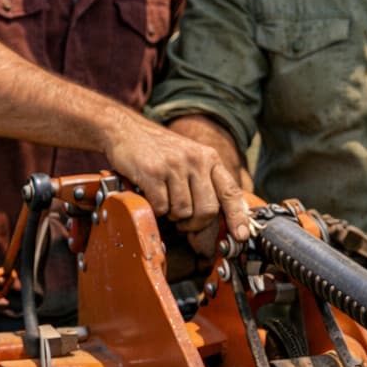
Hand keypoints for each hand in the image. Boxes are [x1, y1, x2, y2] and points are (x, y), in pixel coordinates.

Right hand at [106, 110, 249, 243]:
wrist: (125, 130)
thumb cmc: (158, 151)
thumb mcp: (189, 159)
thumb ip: (205, 184)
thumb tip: (216, 220)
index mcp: (209, 158)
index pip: (231, 192)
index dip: (238, 217)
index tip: (241, 235)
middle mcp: (196, 160)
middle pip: (207, 210)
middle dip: (195, 224)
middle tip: (183, 222)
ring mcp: (175, 165)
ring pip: (183, 212)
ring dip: (172, 216)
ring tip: (165, 202)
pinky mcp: (153, 172)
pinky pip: (161, 207)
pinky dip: (156, 210)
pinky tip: (151, 197)